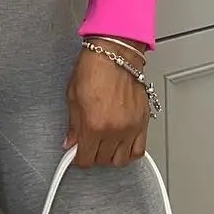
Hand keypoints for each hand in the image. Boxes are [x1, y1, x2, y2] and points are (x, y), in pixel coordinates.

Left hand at [66, 44, 149, 168]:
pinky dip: (129, 153)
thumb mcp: (73, 98)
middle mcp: (114, 130)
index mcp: (94, 125)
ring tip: (104, 147)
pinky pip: (139, 150)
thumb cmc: (94, 68)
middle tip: (89, 147)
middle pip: (103, 160)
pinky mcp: (142, 122)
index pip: (86, 159)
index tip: (77, 154)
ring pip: (121, 160)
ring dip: (111, 157)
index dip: (78, 159)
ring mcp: (130, 127)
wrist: (115, 53)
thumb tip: (71, 141)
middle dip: (93, 156)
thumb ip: (73, 125)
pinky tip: (121, 146)